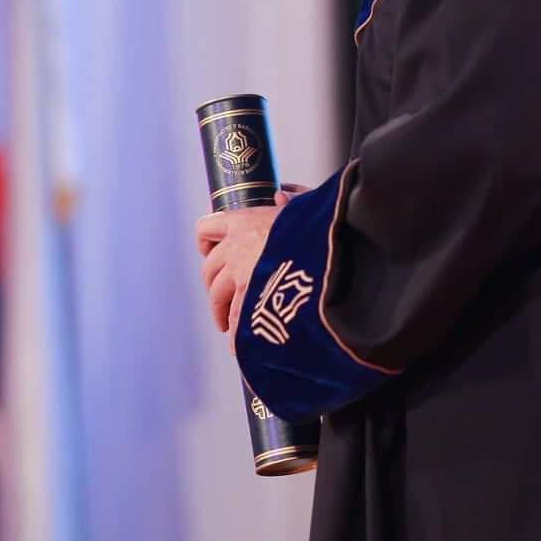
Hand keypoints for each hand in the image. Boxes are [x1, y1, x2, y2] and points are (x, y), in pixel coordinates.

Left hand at [195, 184, 309, 352]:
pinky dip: (237, 335)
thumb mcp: (306, 206)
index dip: (206, 240)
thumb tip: (280, 194)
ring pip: (217, 296)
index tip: (210, 250)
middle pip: (209, 268)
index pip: (206, 227)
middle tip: (221, 298)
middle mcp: (236, 247)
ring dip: (220, 312)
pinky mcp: (252, 300)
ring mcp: (241, 275)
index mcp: (245, 221)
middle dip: (213, 284)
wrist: (335, 250)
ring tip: (228, 328)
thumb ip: (291, 201)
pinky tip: (240, 346)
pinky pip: (236, 320)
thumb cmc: (324, 225)